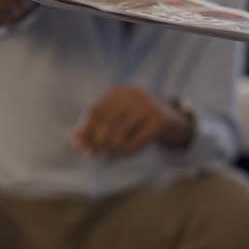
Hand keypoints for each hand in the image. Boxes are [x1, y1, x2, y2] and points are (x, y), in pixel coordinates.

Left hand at [72, 86, 193, 157]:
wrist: (174, 121)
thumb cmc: (139, 121)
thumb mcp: (118, 119)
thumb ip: (96, 126)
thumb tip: (73, 139)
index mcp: (120, 92)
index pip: (96, 110)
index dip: (85, 128)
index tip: (79, 145)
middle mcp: (134, 95)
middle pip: (108, 120)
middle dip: (96, 139)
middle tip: (90, 155)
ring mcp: (149, 106)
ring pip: (123, 130)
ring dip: (111, 146)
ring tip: (106, 157)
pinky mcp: (161, 120)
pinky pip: (139, 138)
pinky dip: (129, 149)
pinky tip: (123, 155)